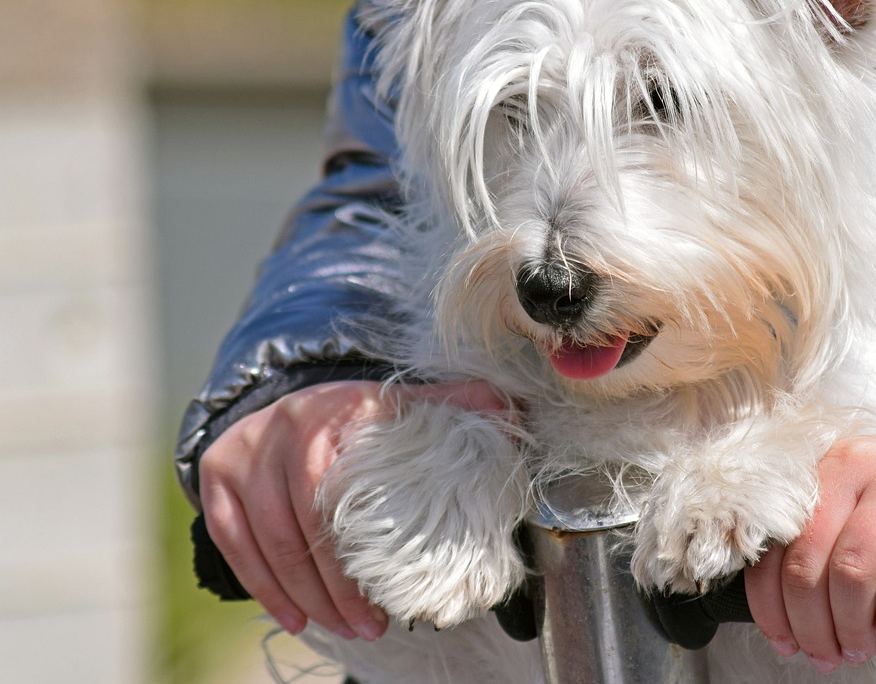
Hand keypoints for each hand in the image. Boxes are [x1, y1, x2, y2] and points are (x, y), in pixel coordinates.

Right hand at [198, 378, 511, 640]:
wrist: (279, 399)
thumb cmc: (352, 413)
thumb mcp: (400, 402)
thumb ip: (451, 405)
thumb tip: (509, 412)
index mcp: (334, 411)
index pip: (343, 492)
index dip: (362, 551)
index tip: (394, 591)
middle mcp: (281, 430)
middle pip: (303, 527)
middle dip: (338, 588)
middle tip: (373, 626)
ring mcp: (242, 457)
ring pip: (269, 542)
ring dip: (308, 596)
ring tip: (347, 629)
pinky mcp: (215, 480)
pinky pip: (234, 544)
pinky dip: (264, 587)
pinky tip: (297, 618)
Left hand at [743, 435, 875, 672]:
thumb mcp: (852, 512)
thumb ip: (815, 545)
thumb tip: (782, 614)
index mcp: (821, 470)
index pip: (775, 543)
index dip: (771, 603)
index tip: (784, 640)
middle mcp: (855, 463)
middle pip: (809, 558)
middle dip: (811, 622)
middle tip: (826, 654)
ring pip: (854, 564)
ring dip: (851, 621)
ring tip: (858, 646)